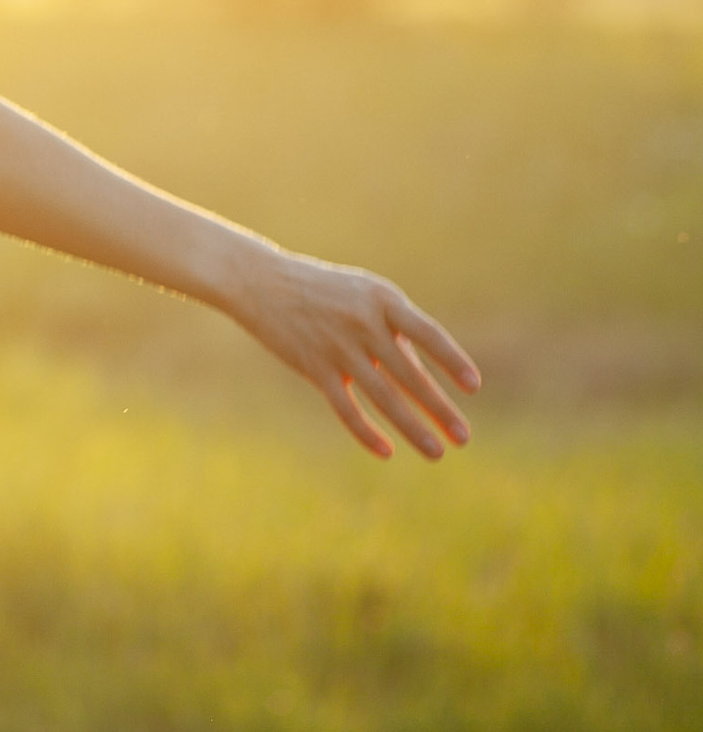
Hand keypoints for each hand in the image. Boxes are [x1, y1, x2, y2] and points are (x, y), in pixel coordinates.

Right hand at [226, 248, 480, 459]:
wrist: (259, 280)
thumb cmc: (320, 289)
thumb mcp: (361, 296)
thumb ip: (393, 333)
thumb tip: (424, 380)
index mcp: (382, 299)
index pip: (427, 333)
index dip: (452, 360)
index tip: (473, 387)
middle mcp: (363, 322)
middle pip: (410, 374)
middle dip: (439, 408)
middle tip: (464, 437)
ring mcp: (337, 346)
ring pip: (383, 396)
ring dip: (413, 427)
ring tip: (437, 451)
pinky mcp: (313, 366)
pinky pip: (346, 407)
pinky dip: (367, 432)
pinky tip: (387, 451)